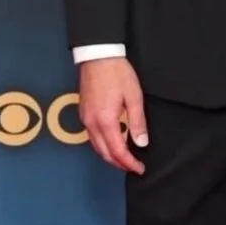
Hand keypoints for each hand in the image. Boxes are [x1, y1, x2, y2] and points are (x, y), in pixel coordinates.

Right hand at [78, 57, 147, 174]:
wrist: (98, 56)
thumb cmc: (117, 73)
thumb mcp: (134, 97)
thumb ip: (138, 122)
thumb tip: (141, 143)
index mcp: (105, 120)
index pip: (117, 151)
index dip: (129, 163)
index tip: (139, 168)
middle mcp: (91, 123)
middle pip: (104, 153)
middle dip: (119, 164)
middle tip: (134, 167)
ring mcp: (85, 118)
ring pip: (96, 147)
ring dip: (110, 156)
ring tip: (125, 159)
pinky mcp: (83, 113)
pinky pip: (92, 137)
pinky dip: (103, 145)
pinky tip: (113, 143)